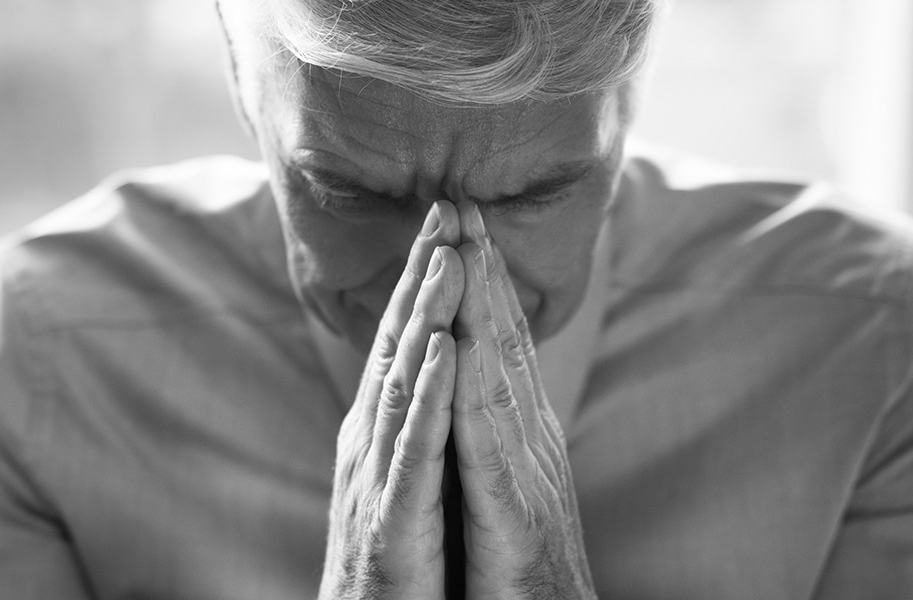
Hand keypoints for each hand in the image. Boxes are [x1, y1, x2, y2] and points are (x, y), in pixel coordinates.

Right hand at [319, 201, 463, 598]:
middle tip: (443, 205)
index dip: (422, 279)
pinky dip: (427, 395)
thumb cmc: (394, 560)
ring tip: (447, 256)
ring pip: (401, 383)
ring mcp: (377, 477)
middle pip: (395, 343)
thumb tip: (428, 373)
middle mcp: (370, 442)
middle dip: (421, 274)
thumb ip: (411, 424)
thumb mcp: (402, 478)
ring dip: (423, 317)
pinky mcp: (391, 518)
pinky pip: (413, 448)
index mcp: (379, 431)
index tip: (447, 220)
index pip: (402, 340)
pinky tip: (443, 351)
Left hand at [450, 202, 594, 598]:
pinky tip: (458, 347)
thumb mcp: (505, 484)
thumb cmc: (521, 565)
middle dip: (482, 267)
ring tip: (464, 244)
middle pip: (504, 339)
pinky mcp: (512, 513)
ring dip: (482, 306)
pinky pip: (487, 443)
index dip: (480, 280)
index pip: (499, 342)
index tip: (458, 223)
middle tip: (461, 200)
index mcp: (519, 433)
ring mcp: (525, 472)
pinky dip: (472, 390)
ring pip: (499, 374)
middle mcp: (529, 439)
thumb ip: (492, 434)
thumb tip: (476, 383)